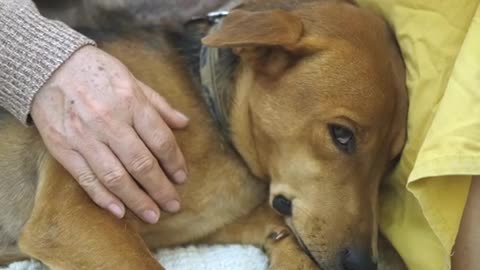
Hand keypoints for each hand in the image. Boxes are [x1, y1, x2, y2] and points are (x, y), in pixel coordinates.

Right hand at [31, 46, 188, 223]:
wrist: (48, 66)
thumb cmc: (97, 72)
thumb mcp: (133, 80)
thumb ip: (159, 105)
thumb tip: (184, 123)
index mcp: (131, 102)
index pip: (160, 140)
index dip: (175, 162)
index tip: (182, 178)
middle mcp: (109, 121)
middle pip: (141, 164)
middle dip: (160, 189)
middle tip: (173, 205)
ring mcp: (84, 136)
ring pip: (115, 177)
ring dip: (137, 200)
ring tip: (152, 215)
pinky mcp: (62, 148)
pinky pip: (86, 178)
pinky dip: (103, 198)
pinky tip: (119, 211)